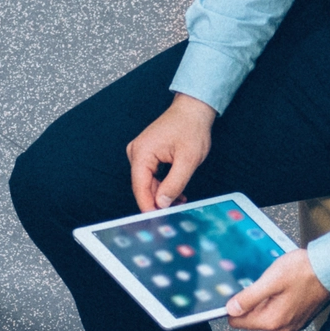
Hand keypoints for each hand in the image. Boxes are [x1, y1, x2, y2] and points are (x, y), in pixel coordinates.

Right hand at [125, 93, 216, 211]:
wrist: (193, 109)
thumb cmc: (191, 127)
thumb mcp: (188, 159)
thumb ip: (174, 184)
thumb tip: (162, 203)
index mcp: (142, 152)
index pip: (140, 187)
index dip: (148, 206)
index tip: (158, 221)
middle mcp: (136, 153)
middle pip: (143, 186)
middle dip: (158, 202)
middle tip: (175, 214)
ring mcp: (140, 153)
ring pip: (148, 183)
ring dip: (162, 195)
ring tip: (180, 202)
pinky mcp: (147, 154)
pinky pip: (151, 176)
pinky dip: (163, 186)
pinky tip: (176, 193)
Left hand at [225, 249, 329, 330]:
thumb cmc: (305, 272)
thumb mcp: (271, 280)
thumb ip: (249, 297)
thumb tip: (231, 309)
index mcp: (272, 321)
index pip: (237, 322)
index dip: (234, 305)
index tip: (237, 290)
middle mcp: (281, 327)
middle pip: (252, 317)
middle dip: (252, 300)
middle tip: (261, 281)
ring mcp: (291, 323)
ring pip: (265, 312)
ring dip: (265, 297)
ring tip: (275, 281)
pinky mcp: (298, 316)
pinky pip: (278, 309)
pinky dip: (277, 298)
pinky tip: (284, 285)